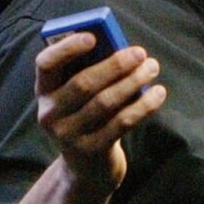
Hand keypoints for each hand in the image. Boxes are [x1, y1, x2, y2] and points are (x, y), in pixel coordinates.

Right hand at [34, 33, 166, 191]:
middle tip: (140, 53)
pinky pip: (121, 123)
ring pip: (105, 102)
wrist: (86, 167)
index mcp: (44, 91)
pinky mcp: (91, 151)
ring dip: (133, 82)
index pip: (46, 64)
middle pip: (83, 84)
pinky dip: (143, 106)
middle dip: (115, 65)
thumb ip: (92, 72)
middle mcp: (50, 114)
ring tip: (152, 68)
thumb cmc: (88, 116)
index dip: (67, 48)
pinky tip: (159, 93)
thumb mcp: (80, 96)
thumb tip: (123, 49)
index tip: (93, 36)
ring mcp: (68, 135)